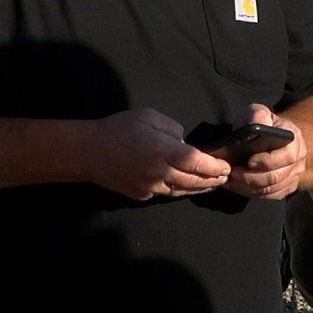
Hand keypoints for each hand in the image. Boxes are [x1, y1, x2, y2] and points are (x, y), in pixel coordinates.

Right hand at [84, 108, 231, 200]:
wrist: (86, 152)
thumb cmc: (117, 129)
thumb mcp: (148, 117)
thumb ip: (172, 129)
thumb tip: (184, 143)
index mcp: (163, 152)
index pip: (198, 163)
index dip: (216, 167)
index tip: (227, 166)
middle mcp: (159, 173)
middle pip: (195, 181)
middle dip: (213, 180)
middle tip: (225, 177)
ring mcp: (149, 187)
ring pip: (182, 191)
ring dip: (199, 188)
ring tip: (211, 184)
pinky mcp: (140, 195)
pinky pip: (165, 194)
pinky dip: (178, 190)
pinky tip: (185, 186)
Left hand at [221, 102, 308, 199]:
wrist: (276, 138)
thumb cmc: (264, 125)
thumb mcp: (259, 113)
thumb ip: (258, 115)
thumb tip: (257, 124)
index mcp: (294, 141)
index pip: (287, 156)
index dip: (268, 162)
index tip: (248, 161)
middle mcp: (298, 160)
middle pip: (276, 177)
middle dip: (251, 178)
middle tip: (232, 173)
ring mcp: (293, 176)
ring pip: (271, 189)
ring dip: (248, 187)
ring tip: (230, 180)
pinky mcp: (286, 187)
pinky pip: (269, 196)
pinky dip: (251, 193)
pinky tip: (237, 186)